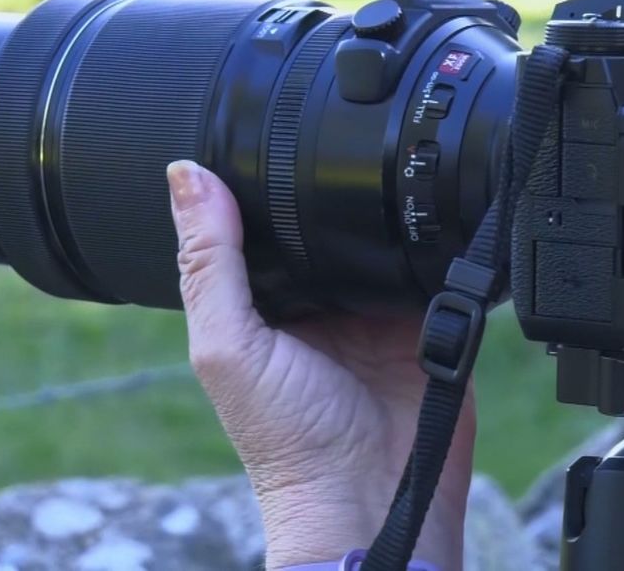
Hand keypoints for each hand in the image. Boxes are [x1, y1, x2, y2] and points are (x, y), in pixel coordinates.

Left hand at [166, 160, 474, 569]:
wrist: (372, 497)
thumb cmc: (288, 443)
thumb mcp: (228, 347)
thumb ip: (209, 266)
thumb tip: (184, 175)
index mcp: (268, 302)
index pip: (261, 223)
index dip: (258, 179)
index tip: (259, 126)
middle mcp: (323, 300)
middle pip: (326, 222)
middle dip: (331, 188)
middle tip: (334, 136)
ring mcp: (379, 309)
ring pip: (383, 236)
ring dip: (387, 211)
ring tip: (386, 175)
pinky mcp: (431, 321)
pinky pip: (439, 266)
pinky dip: (438, 243)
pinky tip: (432, 217)